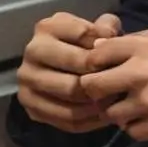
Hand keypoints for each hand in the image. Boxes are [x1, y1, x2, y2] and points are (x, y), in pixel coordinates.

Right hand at [16, 11, 121, 132]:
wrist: (62, 67)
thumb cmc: (86, 46)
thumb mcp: (97, 29)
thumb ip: (107, 26)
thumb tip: (107, 37)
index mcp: (47, 28)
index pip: (82, 36)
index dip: (104, 49)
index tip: (119, 58)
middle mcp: (32, 51)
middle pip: (75, 67)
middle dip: (100, 79)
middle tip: (120, 86)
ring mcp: (27, 79)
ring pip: (69, 95)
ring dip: (96, 101)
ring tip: (114, 101)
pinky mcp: (30, 105)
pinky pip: (64, 118)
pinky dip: (87, 120)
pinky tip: (103, 115)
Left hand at [80, 27, 147, 142]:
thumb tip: (116, 46)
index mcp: (145, 46)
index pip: (96, 54)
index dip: (96, 63)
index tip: (104, 69)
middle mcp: (139, 73)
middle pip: (92, 85)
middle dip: (98, 90)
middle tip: (112, 92)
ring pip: (110, 112)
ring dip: (118, 111)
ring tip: (136, 108)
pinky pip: (130, 131)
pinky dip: (137, 127)